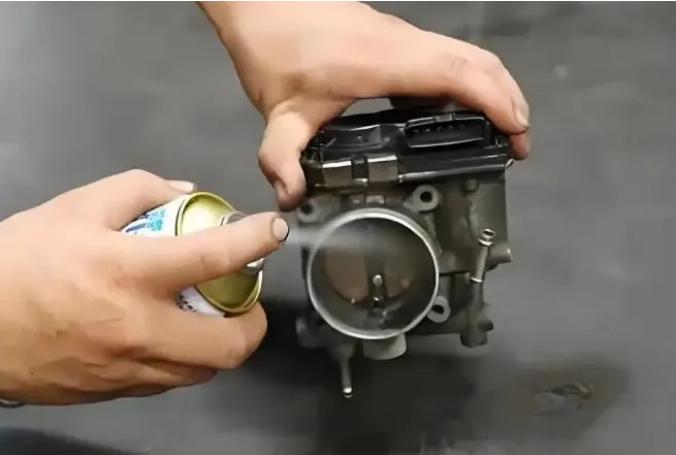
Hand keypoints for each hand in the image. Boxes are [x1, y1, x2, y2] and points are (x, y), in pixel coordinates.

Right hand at [0, 170, 287, 404]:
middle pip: (229, 344)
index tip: (273, 231)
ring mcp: (129, 369)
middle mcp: (140, 330)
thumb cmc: (21, 261)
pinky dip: (184, 358)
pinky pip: (169, 380)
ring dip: (221, 343)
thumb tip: (185, 196)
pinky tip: (170, 335)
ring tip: (211, 317)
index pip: (214, 256)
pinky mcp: (115, 392)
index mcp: (130, 273)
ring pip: (204, 371)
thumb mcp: (76, 207)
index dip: (254, 240)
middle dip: (252, 322)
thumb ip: (139, 190)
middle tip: (244, 298)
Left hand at [201, 1, 530, 209]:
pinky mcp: (395, 37)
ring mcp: (401, 36)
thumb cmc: (273, 45)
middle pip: (477, 61)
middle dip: (509, 99)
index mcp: (380, 62)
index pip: (457, 75)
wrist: (262, 0)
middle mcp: (401, 43)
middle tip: (518, 142)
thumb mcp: (277, 112)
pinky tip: (462, 106)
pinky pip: (448, 53)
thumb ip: (281, 158)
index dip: (495, 101)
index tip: (516, 132)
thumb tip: (293, 195)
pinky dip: (470, 76)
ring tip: (502, 127)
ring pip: (467, 53)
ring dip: (493, 85)